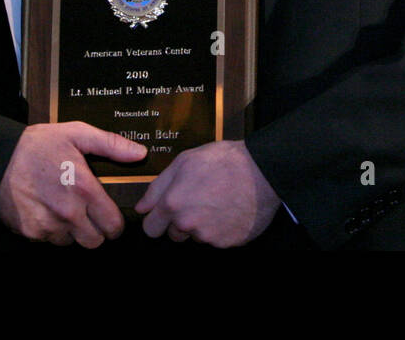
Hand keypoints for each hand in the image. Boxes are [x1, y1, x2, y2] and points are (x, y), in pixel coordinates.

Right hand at [0, 121, 146, 246]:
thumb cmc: (38, 144)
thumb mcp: (76, 133)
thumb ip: (111, 144)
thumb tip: (140, 153)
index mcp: (84, 189)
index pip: (113, 225)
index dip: (114, 222)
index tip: (109, 215)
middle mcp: (68, 212)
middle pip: (95, 241)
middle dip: (95, 230)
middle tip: (88, 214)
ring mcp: (48, 225)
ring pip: (71, 243)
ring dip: (72, 231)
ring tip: (64, 209)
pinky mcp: (30, 232)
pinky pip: (49, 240)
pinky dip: (50, 230)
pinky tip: (46, 210)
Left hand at [135, 140, 279, 246]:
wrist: (262, 171)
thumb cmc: (224, 161)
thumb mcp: (184, 161)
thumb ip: (158, 187)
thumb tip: (142, 208)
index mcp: (172, 203)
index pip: (150, 228)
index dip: (157, 219)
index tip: (166, 212)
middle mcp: (187, 224)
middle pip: (173, 235)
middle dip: (180, 223)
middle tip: (196, 202)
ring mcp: (209, 236)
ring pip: (196, 237)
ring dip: (202, 225)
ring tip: (217, 201)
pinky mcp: (228, 243)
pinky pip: (217, 239)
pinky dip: (221, 228)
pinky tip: (229, 210)